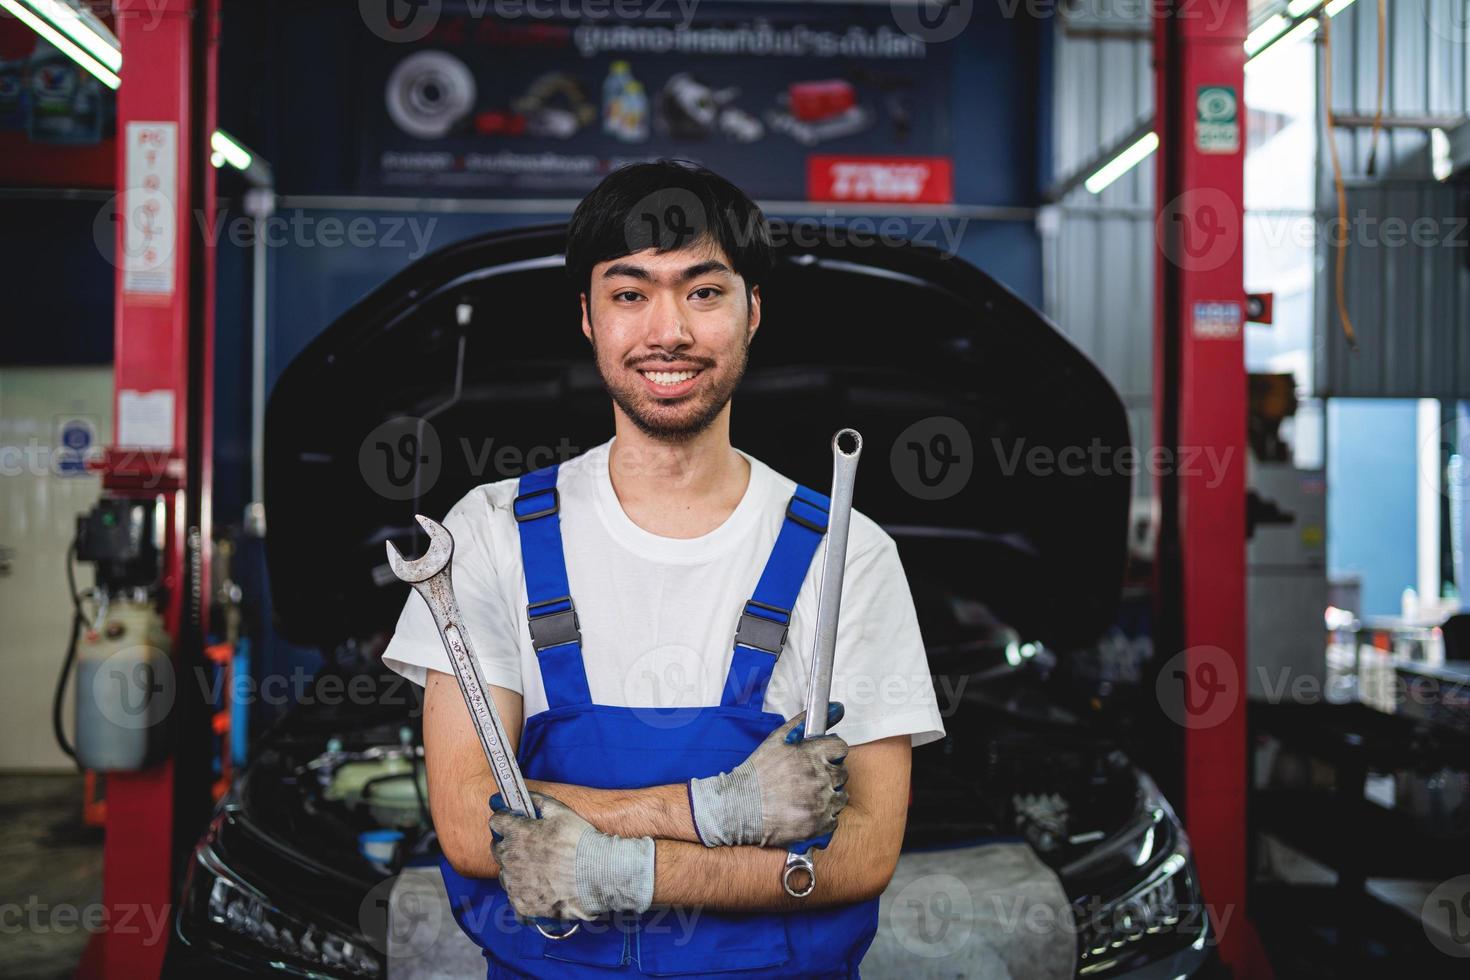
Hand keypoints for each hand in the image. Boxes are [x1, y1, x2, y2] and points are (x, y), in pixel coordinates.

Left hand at [489, 791, 653, 920]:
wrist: (598, 875)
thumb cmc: (580, 841)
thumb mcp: (561, 812)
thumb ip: (536, 802)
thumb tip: (520, 797)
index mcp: (516, 833)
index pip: (497, 822)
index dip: (506, 820)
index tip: (515, 823)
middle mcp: (509, 858)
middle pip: (497, 848)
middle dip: (510, 844)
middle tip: (531, 847)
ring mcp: (514, 884)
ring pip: (505, 874)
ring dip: (516, 870)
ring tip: (540, 870)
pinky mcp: (522, 904)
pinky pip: (515, 896)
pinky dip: (525, 892)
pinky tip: (542, 888)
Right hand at [688, 702, 848, 847]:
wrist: (739, 807)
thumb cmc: (758, 772)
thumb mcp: (778, 739)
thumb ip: (806, 721)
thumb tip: (837, 707)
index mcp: (810, 755)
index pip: (840, 748)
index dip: (831, 753)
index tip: (823, 758)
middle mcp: (819, 777)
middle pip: (842, 773)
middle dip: (829, 774)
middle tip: (809, 779)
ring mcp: (820, 802)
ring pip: (840, 796)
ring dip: (828, 796)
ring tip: (807, 797)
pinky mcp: (817, 824)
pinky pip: (833, 819)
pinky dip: (823, 816)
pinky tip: (806, 812)